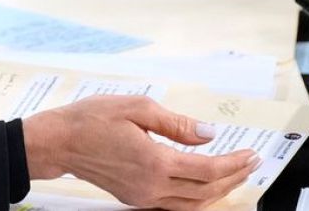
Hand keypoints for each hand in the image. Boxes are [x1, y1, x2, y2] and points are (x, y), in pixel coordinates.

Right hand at [22, 96, 257, 210]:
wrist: (57, 142)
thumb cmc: (90, 120)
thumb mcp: (136, 107)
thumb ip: (176, 123)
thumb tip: (207, 134)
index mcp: (155, 162)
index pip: (208, 170)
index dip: (234, 163)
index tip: (250, 153)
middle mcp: (151, 186)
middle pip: (205, 191)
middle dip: (233, 178)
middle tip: (250, 164)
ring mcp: (142, 196)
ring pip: (192, 204)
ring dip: (218, 192)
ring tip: (235, 177)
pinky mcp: (133, 198)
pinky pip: (174, 206)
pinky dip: (196, 199)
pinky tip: (202, 188)